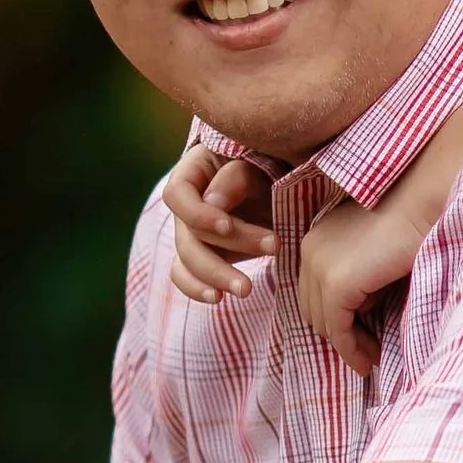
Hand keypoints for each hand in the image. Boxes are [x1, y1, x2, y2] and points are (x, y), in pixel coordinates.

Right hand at [162, 143, 272, 305]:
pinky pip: (186, 275)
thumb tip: (213, 204)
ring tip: (245, 289)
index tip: (226, 227)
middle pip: (187, 235)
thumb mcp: (260, 164)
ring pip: (187, 260)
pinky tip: (218, 298)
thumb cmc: (272, 166)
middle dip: (221, 249)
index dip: (197, 214)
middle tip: (270, 250)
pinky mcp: (202, 254)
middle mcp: (186, 204)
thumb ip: (237, 177)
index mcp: (193, 172)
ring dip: (215, 276)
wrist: (285, 185)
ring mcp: (191, 232)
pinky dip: (198, 288)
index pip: (177, 195)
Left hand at [297, 113, 462, 371]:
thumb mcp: (375, 247)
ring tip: (372, 359)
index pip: (314, 292)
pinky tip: (370, 361)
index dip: (334, 319)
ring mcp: (320, 267)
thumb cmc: (412, 218)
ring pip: (324, 324)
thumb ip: (361, 271)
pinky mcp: (337, 283)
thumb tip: (363, 310)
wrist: (427, 198)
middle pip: (313, 310)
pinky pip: (338, 330)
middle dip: (339, 335)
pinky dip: (351, 351)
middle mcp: (309, 250)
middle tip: (367, 353)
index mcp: (315, 239)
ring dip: (348, 346)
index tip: (361, 336)